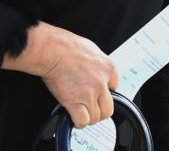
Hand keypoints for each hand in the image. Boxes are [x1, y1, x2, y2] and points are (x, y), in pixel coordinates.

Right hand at [3, 22, 118, 127]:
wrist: (53, 50)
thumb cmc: (67, 46)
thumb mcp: (92, 49)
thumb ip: (98, 64)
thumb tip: (96, 70)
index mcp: (108, 68)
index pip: (115, 87)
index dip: (104, 92)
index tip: (98, 94)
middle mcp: (101, 83)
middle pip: (108, 108)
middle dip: (99, 110)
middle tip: (91, 108)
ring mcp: (89, 94)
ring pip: (96, 118)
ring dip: (88, 117)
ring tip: (81, 112)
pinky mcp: (75, 102)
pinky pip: (82, 121)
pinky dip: (78, 122)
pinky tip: (74, 117)